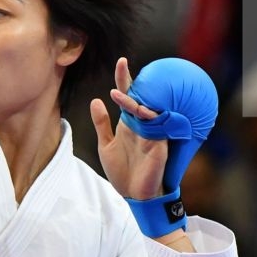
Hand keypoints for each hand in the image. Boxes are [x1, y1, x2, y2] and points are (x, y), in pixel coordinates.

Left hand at [89, 56, 168, 199]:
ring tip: (116, 95)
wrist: (133, 194)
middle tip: (121, 64)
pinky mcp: (160, 144)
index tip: (121, 61)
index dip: (124, 79)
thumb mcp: (105, 146)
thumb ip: (101, 124)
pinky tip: (141, 110)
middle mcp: (142, 124)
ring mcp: (152, 132)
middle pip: (140, 97)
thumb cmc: (121, 171)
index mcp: (129, 122)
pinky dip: (149, 117)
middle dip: (130, 81)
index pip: (127, 96)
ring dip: (133, 101)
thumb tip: (96, 100)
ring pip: (147, 109)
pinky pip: (158, 126)